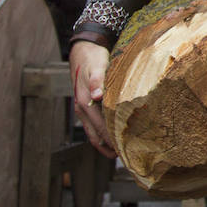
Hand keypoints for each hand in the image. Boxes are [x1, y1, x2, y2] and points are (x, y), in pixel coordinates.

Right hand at [69, 40, 116, 157]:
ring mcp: (83, 107)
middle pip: (94, 135)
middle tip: (125, 157)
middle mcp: (82, 108)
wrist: (84, 48)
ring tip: (118, 153)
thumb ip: (98, 81)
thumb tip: (97, 95)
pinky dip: (101, 133)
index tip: (123, 152)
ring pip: (92, 132)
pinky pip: (93, 124)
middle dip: (108, 148)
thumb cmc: (93, 58)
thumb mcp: (97, 66)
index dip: (110, 141)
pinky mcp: (86, 104)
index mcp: (85, 103)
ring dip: (104, 143)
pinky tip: (111, 135)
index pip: (99, 128)